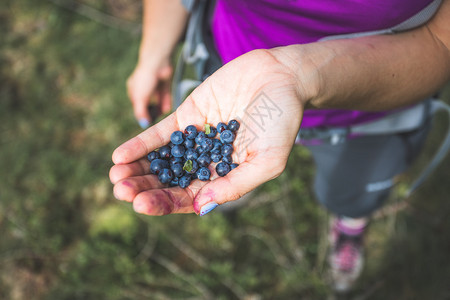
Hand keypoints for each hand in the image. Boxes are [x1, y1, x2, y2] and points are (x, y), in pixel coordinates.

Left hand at [111, 49, 312, 215]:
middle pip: (169, 181)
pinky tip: (120, 155)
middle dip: (144, 188)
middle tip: (120, 191)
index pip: (190, 197)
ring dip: (137, 170)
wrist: (281, 77)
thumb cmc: (282, 121)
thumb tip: (202, 207)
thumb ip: (236, 184)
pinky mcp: (187, 116)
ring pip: (160, 160)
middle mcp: (206, 162)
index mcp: (224, 178)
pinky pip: (160, 134)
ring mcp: (194, 139)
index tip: (142, 205)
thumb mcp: (268, 159)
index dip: (165, 203)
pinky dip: (140, 144)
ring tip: (115, 176)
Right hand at [127, 58, 172, 127]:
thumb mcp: (140, 98)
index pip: (137, 105)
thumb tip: (143, 124)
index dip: (142, 114)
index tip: (147, 123)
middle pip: (147, 103)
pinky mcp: (164, 83)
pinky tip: (166, 109)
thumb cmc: (145, 79)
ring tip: (161, 114)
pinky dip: (165, 102)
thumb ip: (141, 112)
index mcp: (133, 88)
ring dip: (159, 108)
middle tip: (156, 120)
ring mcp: (154, 85)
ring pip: (157, 100)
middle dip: (151, 111)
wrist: (158, 62)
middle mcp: (143, 87)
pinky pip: (165, 95)